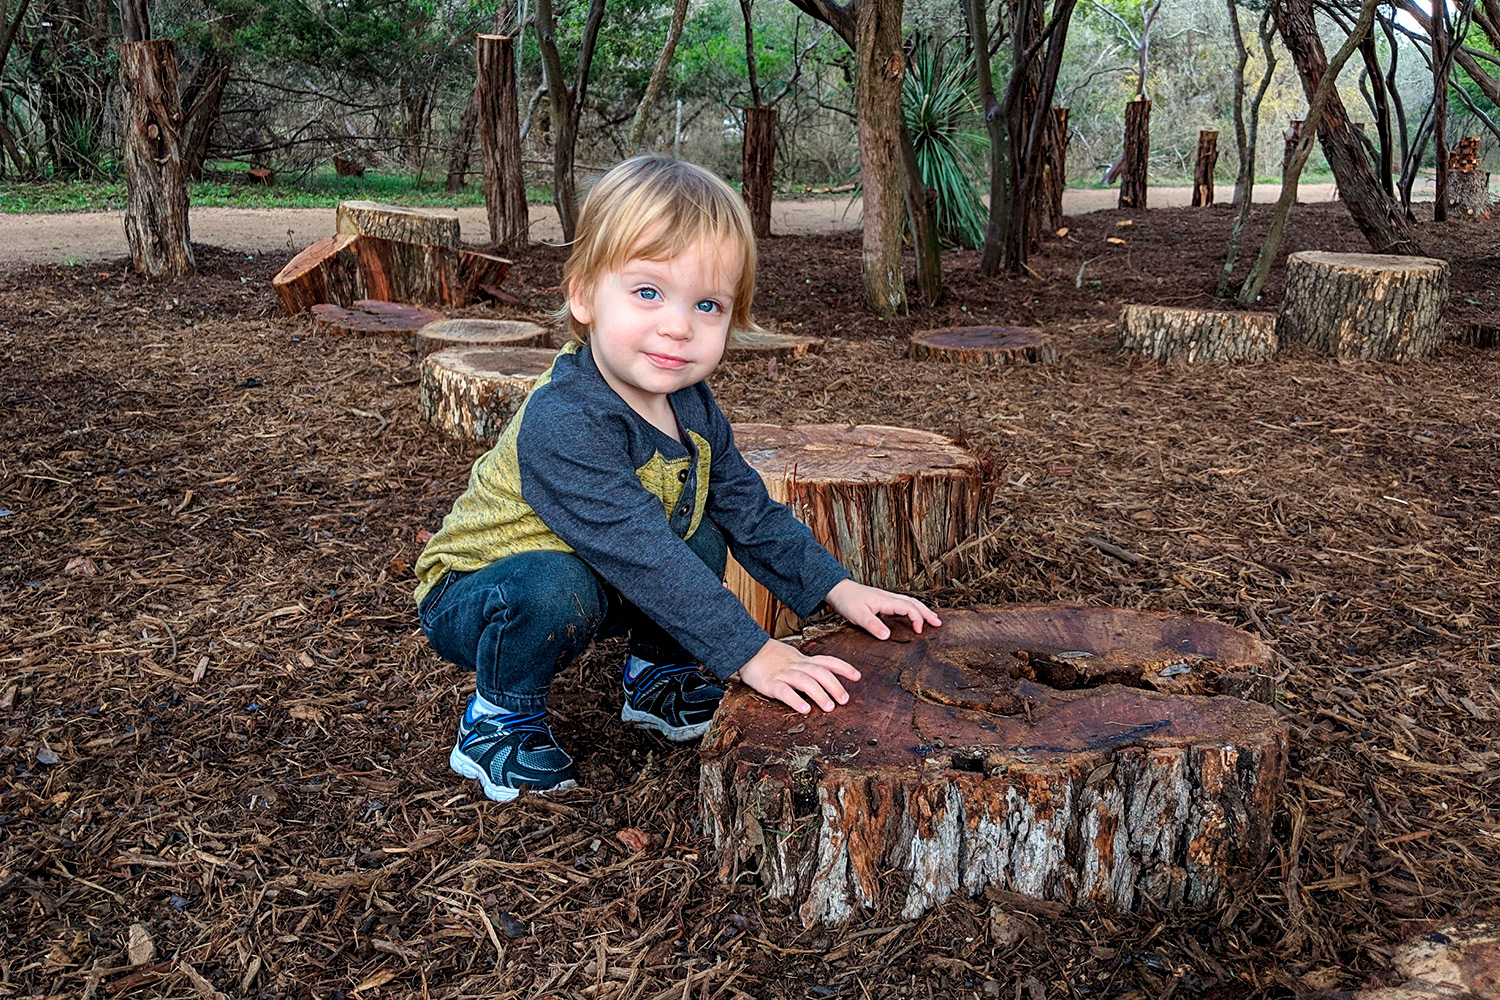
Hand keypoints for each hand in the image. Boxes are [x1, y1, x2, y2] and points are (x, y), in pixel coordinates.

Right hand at [737, 638, 861, 714]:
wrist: (747, 650)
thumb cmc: (772, 658)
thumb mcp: (794, 659)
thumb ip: (809, 669)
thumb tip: (828, 682)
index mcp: (803, 660)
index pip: (827, 661)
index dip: (843, 668)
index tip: (857, 676)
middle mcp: (796, 666)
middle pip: (819, 673)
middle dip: (834, 686)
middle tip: (844, 700)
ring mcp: (783, 674)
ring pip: (805, 681)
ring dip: (819, 694)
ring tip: (829, 707)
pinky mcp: (770, 683)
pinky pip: (784, 691)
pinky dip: (795, 700)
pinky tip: (804, 709)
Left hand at [825, 579, 941, 639]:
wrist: (838, 590)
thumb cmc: (847, 601)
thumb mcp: (858, 615)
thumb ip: (873, 625)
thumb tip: (888, 637)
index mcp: (886, 600)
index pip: (908, 607)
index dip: (917, 619)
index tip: (919, 631)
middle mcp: (889, 597)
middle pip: (914, 603)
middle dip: (927, 613)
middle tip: (938, 623)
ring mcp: (887, 598)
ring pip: (909, 602)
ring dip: (922, 610)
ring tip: (932, 619)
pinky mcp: (883, 601)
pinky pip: (902, 604)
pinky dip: (912, 609)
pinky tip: (913, 616)